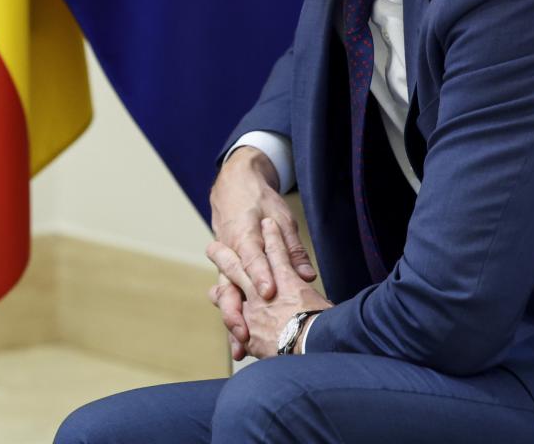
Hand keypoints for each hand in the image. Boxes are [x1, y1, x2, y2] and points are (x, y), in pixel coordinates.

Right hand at [208, 146, 316, 358]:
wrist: (233, 187)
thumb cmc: (259, 200)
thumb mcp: (280, 217)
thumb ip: (291, 249)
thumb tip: (307, 276)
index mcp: (244, 234)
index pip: (252, 257)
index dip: (259, 275)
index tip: (268, 292)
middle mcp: (231, 252)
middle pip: (230, 284)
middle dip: (237, 310)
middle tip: (245, 332)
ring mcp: (226, 264)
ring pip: (226, 297)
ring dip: (232, 322)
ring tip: (239, 347)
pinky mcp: (228, 272)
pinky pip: (229, 298)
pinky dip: (234, 320)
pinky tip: (239, 344)